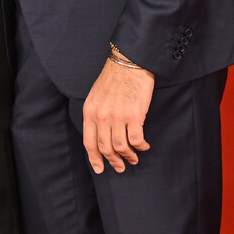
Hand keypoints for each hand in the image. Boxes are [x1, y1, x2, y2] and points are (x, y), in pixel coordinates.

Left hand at [83, 56, 154, 173]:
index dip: (95, 159)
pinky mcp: (134, 116)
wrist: (129, 64)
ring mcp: (117, 116)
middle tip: (121, 167)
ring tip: (134, 158)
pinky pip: (136, 140)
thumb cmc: (114, 79)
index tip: (100, 169)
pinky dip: (141, 147)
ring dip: (129, 156)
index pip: (89, 142)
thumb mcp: (96, 96)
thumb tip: (100, 137)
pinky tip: (144, 146)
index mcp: (89, 111)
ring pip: (121, 147)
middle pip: (106, 148)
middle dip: (114, 161)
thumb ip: (96, 115)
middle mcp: (101, 115)